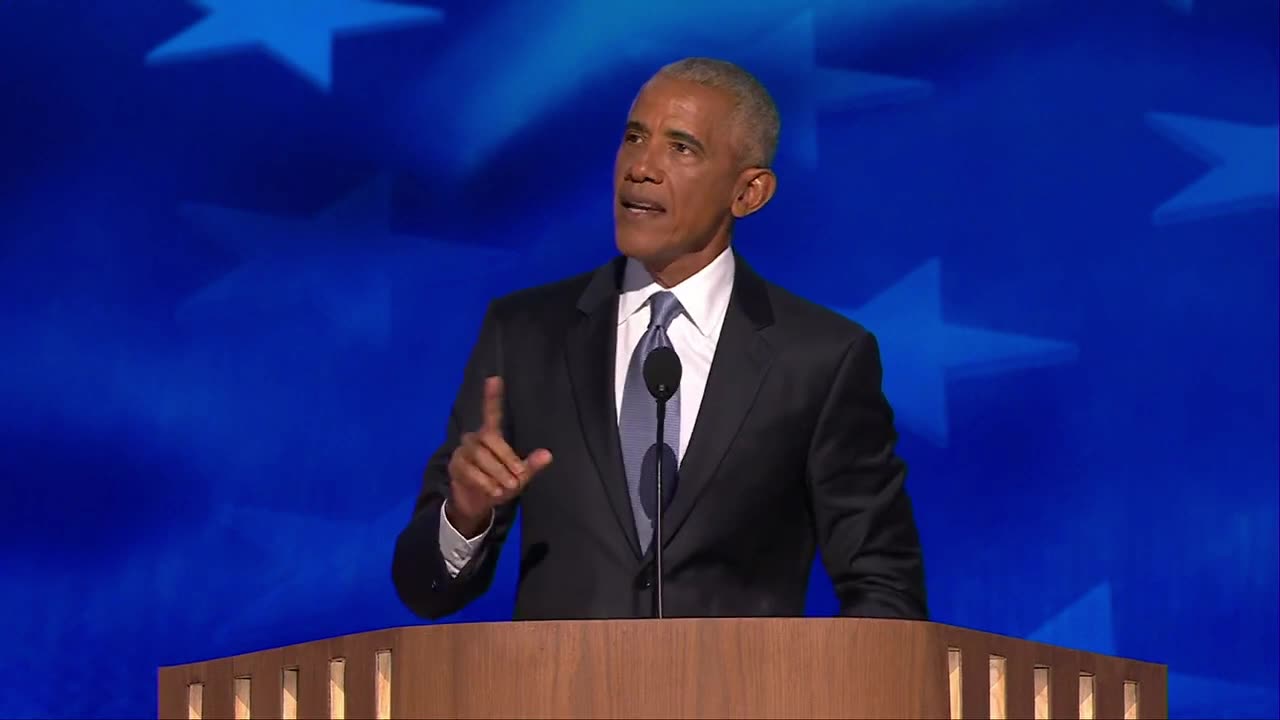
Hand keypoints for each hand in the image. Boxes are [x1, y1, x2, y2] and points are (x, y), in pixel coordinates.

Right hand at [445, 376, 551, 535]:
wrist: (477, 505)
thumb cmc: (500, 485)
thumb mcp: (519, 478)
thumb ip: (531, 466)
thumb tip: (548, 455)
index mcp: (491, 436)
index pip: (491, 413)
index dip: (492, 397)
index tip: (494, 379)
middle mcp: (475, 438)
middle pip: (490, 438)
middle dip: (506, 459)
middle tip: (517, 479)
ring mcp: (463, 452)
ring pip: (481, 456)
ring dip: (496, 473)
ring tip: (507, 487)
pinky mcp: (455, 466)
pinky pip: (470, 471)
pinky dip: (484, 482)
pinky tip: (493, 491)